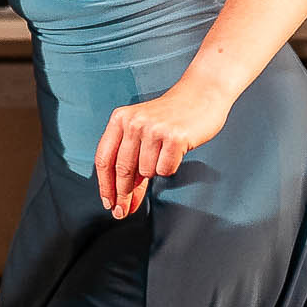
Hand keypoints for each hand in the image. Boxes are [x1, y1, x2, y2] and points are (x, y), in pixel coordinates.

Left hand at [94, 78, 230, 218]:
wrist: (202, 94)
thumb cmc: (172, 117)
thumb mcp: (142, 131)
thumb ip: (130, 158)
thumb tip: (121, 199)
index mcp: (120, 119)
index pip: (104, 159)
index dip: (104, 185)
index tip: (107, 204)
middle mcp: (133, 122)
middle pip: (121, 169)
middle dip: (122, 195)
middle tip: (122, 212)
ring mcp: (153, 129)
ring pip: (145, 172)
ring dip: (154, 171)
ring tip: (164, 154)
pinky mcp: (174, 137)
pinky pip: (165, 169)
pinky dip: (170, 167)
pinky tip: (176, 152)